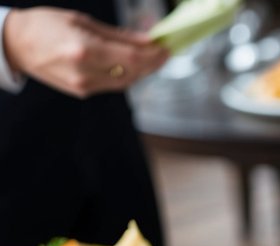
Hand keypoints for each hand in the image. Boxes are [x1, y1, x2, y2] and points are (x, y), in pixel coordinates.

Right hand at [2, 7, 168, 97]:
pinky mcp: (82, 92)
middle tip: (162, 52)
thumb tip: (148, 40)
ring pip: (126, 82)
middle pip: (133, 73)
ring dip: (141, 71)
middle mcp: (84, 72)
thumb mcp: (82, 21)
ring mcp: (83, 86)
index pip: (132, 59)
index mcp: (84, 50)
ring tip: (148, 57)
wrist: (15, 44)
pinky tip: (129, 64)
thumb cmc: (45, 26)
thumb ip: (119, 35)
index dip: (154, 56)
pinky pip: (113, 84)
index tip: (166, 49)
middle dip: (151, 64)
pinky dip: (126, 75)